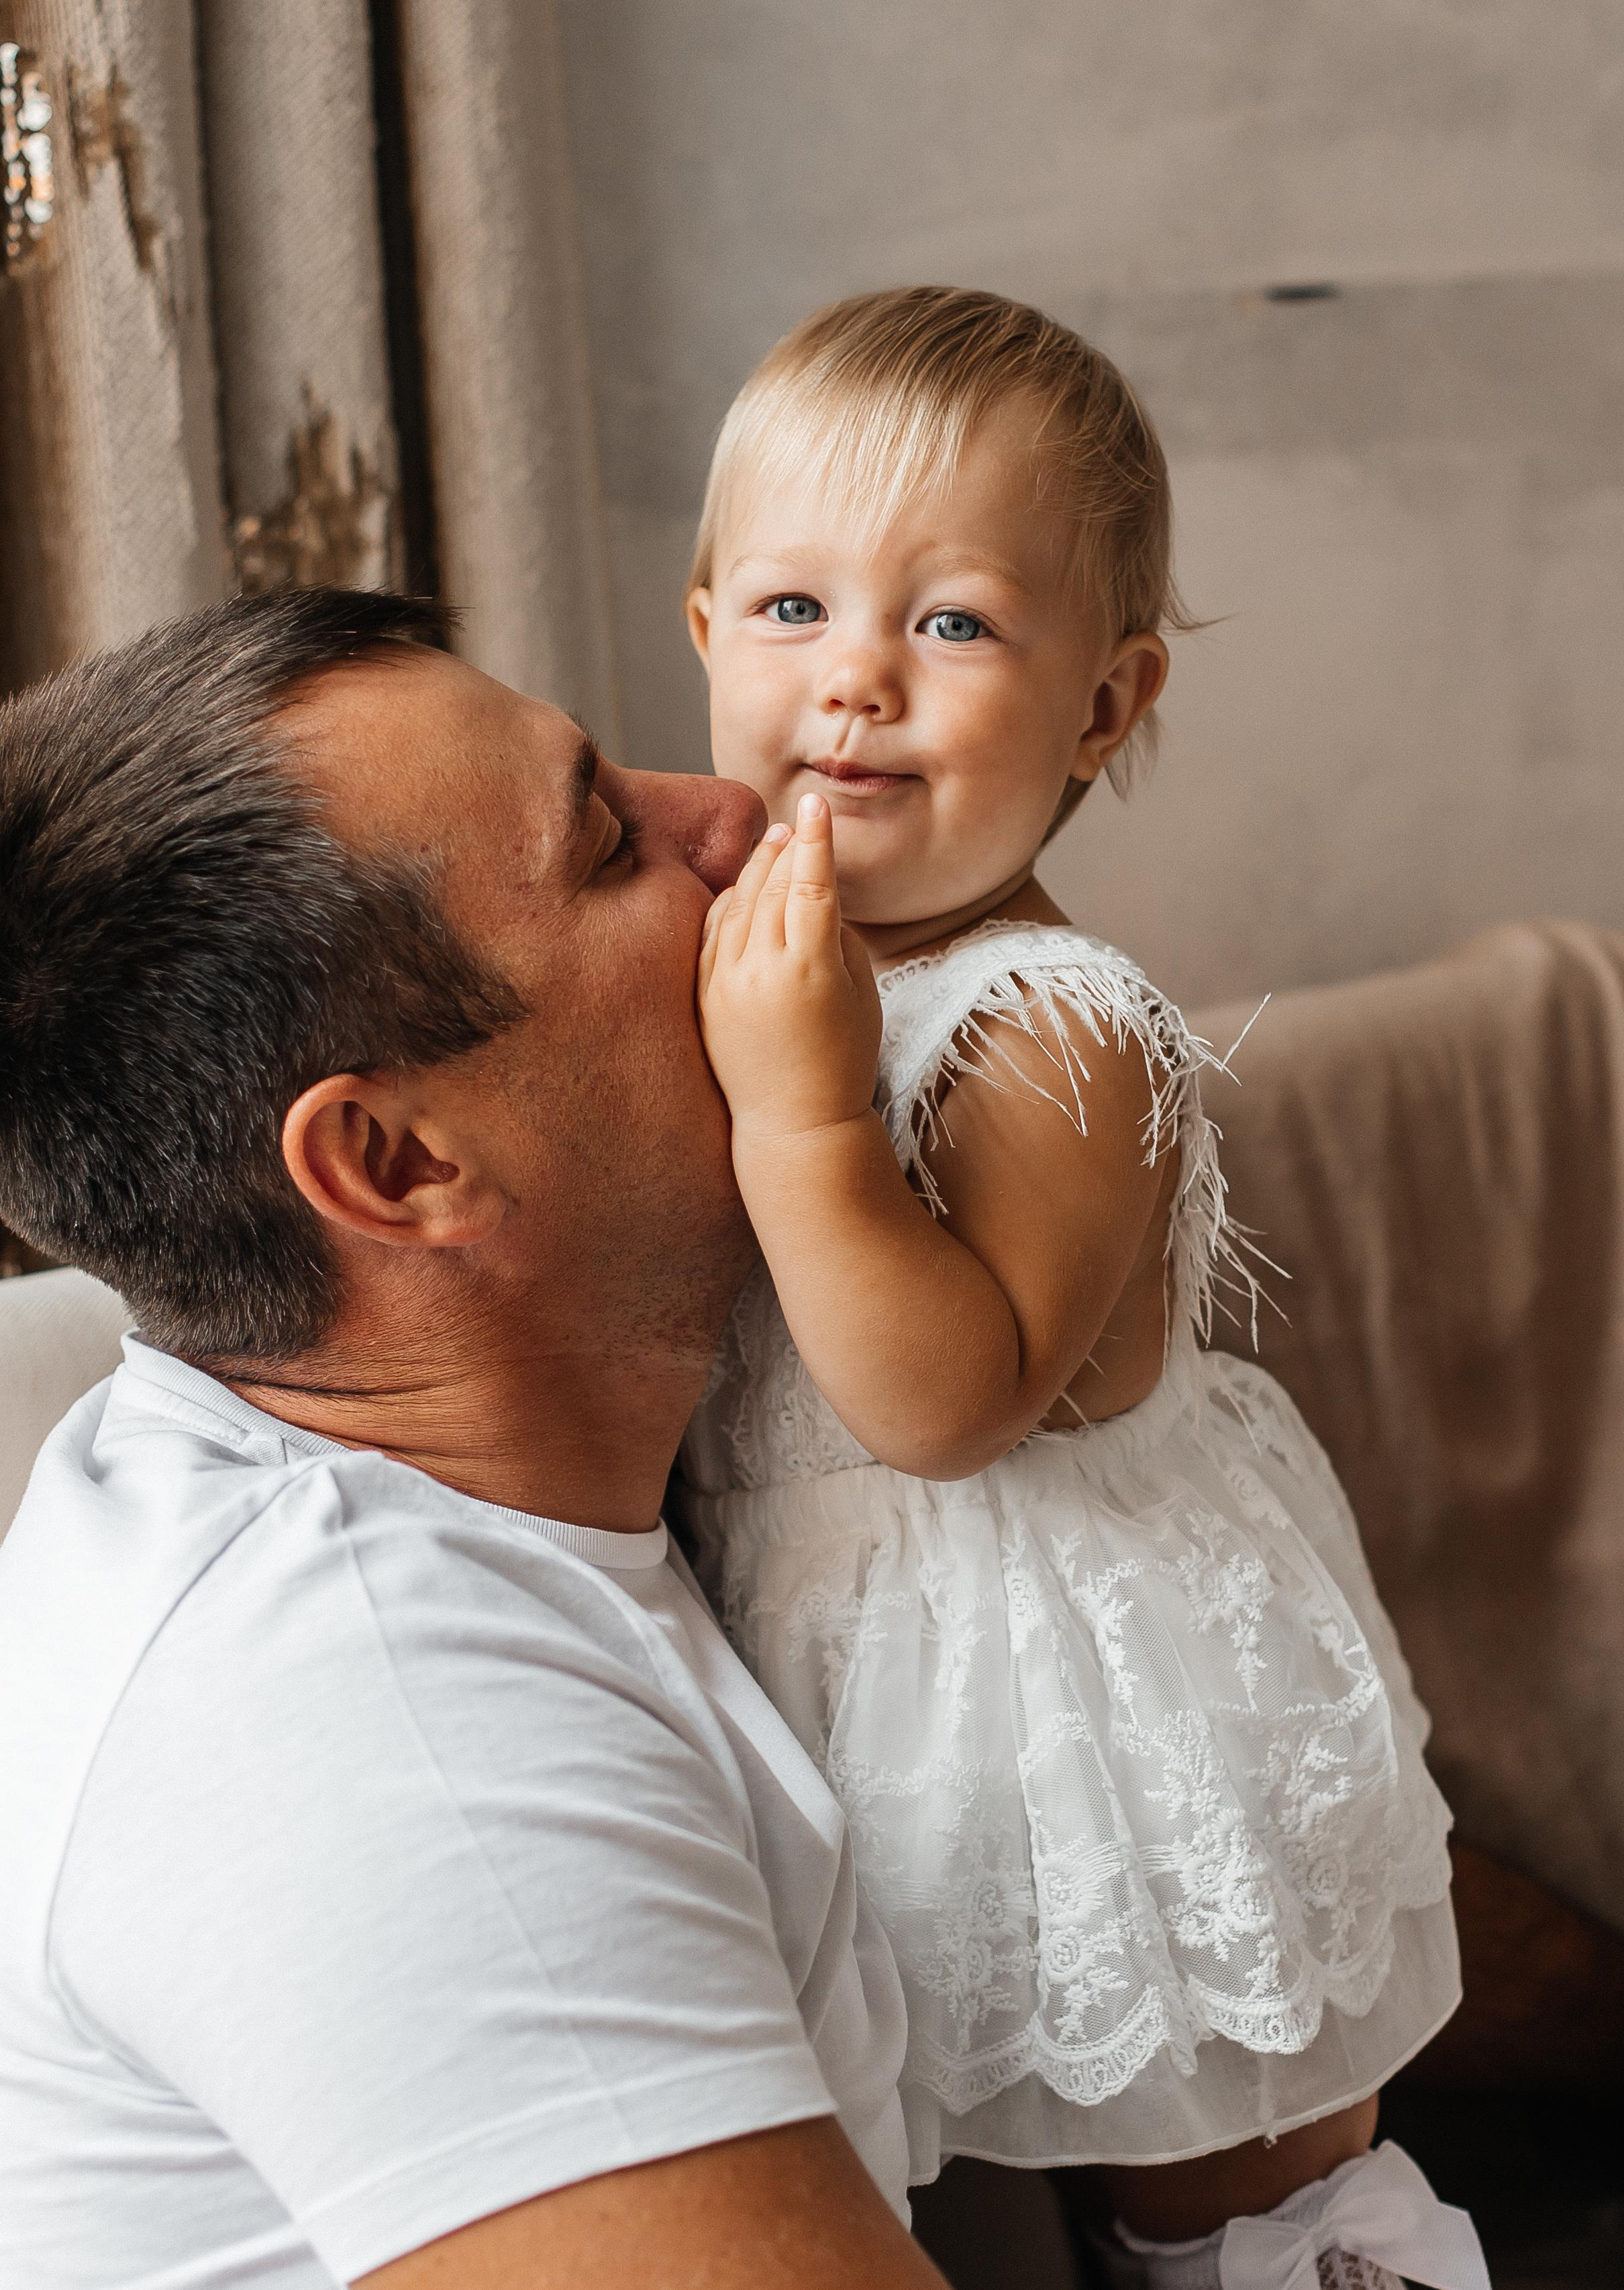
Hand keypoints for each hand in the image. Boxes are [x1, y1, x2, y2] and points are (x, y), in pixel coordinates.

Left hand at [698, 793, 881, 1147]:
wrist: (794, 1125)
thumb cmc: (843, 1061)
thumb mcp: (862, 994)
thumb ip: (838, 937)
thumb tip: (816, 897)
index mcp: (809, 970)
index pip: (811, 885)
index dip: (816, 840)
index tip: (816, 804)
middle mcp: (760, 971)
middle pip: (771, 886)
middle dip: (786, 847)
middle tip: (797, 821)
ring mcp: (725, 983)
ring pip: (737, 903)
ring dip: (756, 867)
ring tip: (773, 842)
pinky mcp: (703, 997)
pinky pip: (712, 932)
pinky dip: (728, 902)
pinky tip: (742, 886)